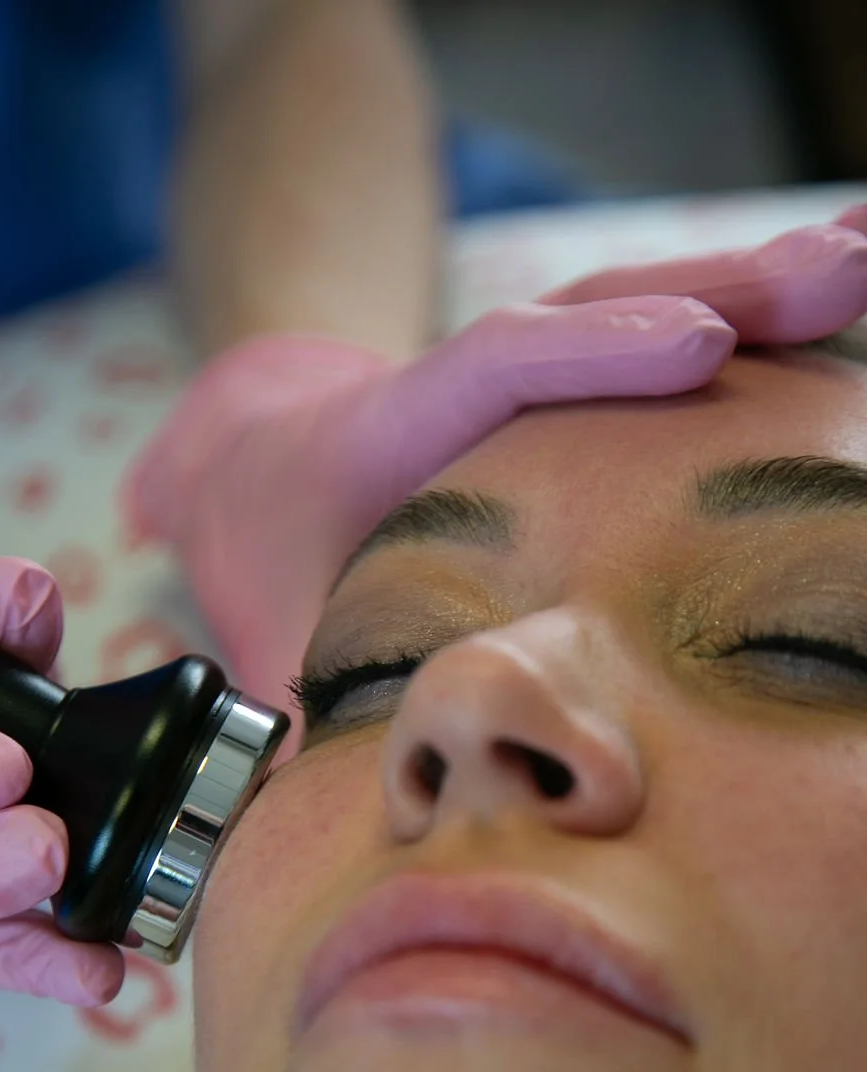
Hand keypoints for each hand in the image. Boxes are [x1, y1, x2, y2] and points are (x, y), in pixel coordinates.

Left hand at [122, 209, 866, 713]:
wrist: (267, 469)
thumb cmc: (282, 559)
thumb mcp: (269, 626)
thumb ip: (290, 708)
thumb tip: (325, 804)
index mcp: (383, 434)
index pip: (488, 370)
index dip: (585, 355)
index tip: (695, 350)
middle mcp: (462, 385)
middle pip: (590, 310)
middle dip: (722, 286)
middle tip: (845, 268)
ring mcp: (524, 376)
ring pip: (642, 310)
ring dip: (757, 291)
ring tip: (862, 263)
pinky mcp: (568, 386)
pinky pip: (660, 342)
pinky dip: (752, 323)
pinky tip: (839, 299)